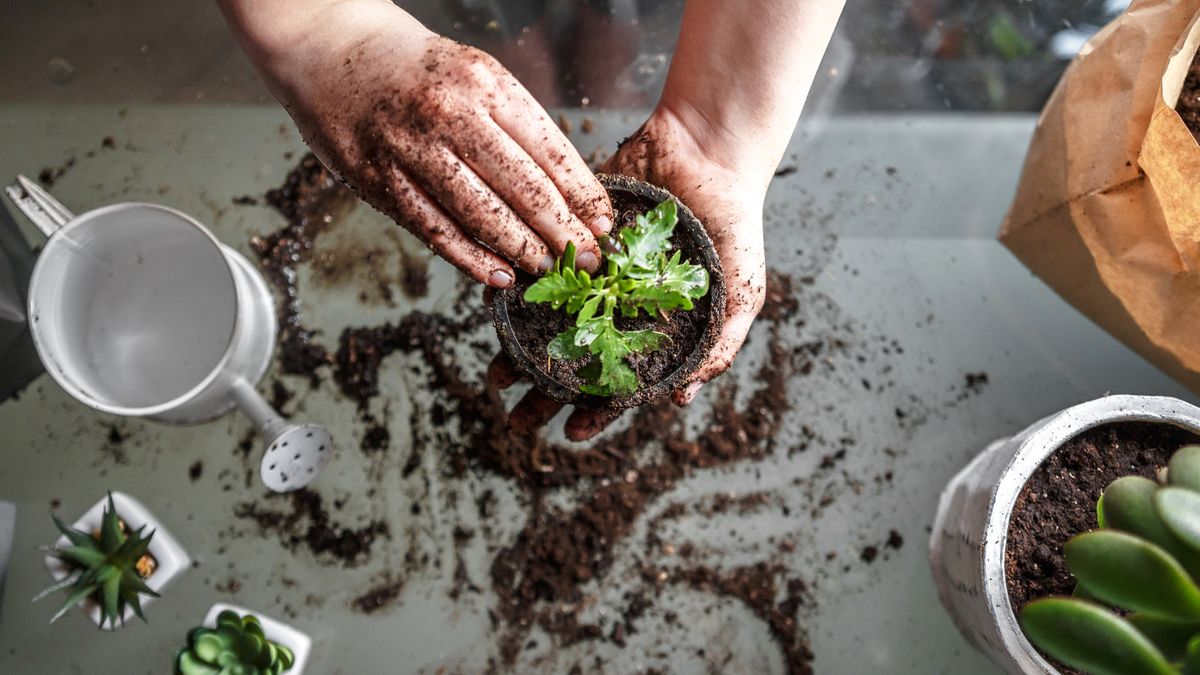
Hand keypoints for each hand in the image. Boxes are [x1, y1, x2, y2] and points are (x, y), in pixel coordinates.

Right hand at [224, 0, 611, 285]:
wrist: (328, 45)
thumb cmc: (411, 65)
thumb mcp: (473, 72)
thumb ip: (512, 124)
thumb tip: (563, 187)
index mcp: (486, 83)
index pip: (550, 150)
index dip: (582, 194)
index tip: (605, 223)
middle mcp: (451, 115)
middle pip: (524, 188)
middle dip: (564, 232)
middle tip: (589, 260)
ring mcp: (412, 150)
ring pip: (482, 215)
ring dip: (523, 251)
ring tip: (550, 270)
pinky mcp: (380, 181)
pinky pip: (436, 230)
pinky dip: (472, 259)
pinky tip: (499, 275)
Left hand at [485, 106, 768, 442]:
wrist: (709, 150)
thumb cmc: (735, 223)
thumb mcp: (742, 292)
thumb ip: (720, 346)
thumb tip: (682, 398)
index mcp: (654, 327)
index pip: (620, 381)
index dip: (596, 411)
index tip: (569, 434)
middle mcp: (616, 306)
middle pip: (575, 360)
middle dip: (544, 391)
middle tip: (516, 416)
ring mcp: (591, 273)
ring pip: (547, 320)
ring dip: (518, 349)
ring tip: (494, 374)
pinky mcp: (572, 236)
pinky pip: (537, 266)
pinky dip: (513, 288)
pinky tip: (493, 308)